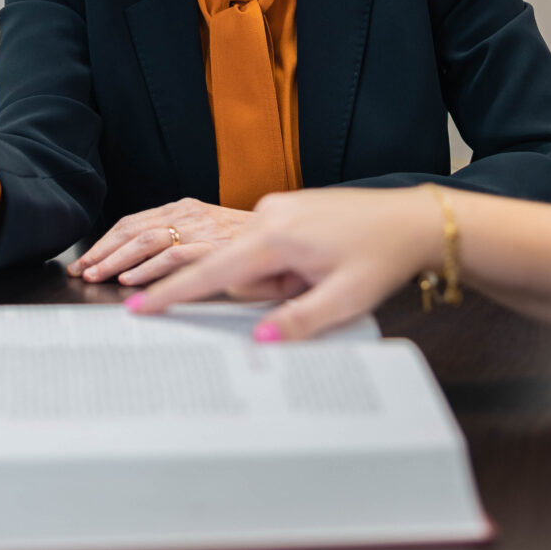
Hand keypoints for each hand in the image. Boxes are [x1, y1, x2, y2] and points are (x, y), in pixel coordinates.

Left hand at [68, 198, 252, 286]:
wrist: (293, 240)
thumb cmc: (252, 245)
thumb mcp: (211, 237)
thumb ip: (182, 245)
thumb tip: (142, 265)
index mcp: (186, 209)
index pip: (134, 222)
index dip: (106, 242)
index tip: (86, 261)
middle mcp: (190, 214)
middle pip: (133, 228)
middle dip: (102, 251)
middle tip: (82, 270)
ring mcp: (202, 228)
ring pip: (147, 240)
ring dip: (117, 260)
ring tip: (97, 276)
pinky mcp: (215, 246)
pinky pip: (173, 255)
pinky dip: (148, 268)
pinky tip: (130, 281)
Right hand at [129, 187, 446, 338]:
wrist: (412, 218)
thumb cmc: (382, 255)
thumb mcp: (344, 299)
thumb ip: (297, 322)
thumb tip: (259, 341)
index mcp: (276, 236)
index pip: (211, 272)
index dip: (172, 294)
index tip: (138, 308)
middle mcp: (269, 214)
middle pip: (238, 269)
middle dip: (270, 291)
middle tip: (315, 287)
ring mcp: (277, 207)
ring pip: (255, 259)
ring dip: (283, 278)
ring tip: (325, 273)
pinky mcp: (287, 208)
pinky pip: (269, 246)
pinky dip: (287, 264)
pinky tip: (324, 261)